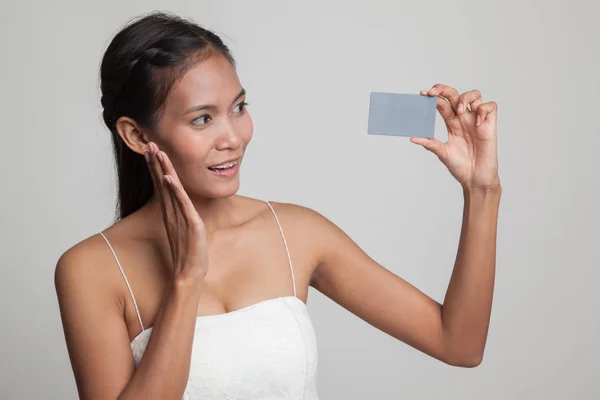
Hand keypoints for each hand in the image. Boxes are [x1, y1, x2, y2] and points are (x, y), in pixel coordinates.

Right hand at [145, 142, 208, 283]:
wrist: (188, 275)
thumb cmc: (188, 255)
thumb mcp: (184, 231)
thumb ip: (182, 218)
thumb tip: (182, 209)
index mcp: (170, 213)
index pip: (161, 186)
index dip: (156, 168)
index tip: (152, 151)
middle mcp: (171, 213)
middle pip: (161, 183)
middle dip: (156, 163)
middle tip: (149, 143)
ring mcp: (179, 218)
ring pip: (169, 189)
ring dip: (163, 170)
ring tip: (157, 152)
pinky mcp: (189, 225)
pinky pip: (181, 204)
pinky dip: (175, 190)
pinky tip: (168, 178)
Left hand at [410, 84, 499, 189]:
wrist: (475, 178)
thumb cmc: (460, 166)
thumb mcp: (442, 153)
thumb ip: (429, 143)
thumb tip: (412, 137)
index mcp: (452, 124)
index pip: (442, 104)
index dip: (434, 98)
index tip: (422, 95)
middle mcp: (464, 119)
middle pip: (455, 95)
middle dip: (444, 89)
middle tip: (433, 92)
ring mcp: (477, 121)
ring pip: (475, 95)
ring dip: (465, 97)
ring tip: (459, 110)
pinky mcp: (490, 125)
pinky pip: (490, 107)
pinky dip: (483, 110)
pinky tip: (477, 122)